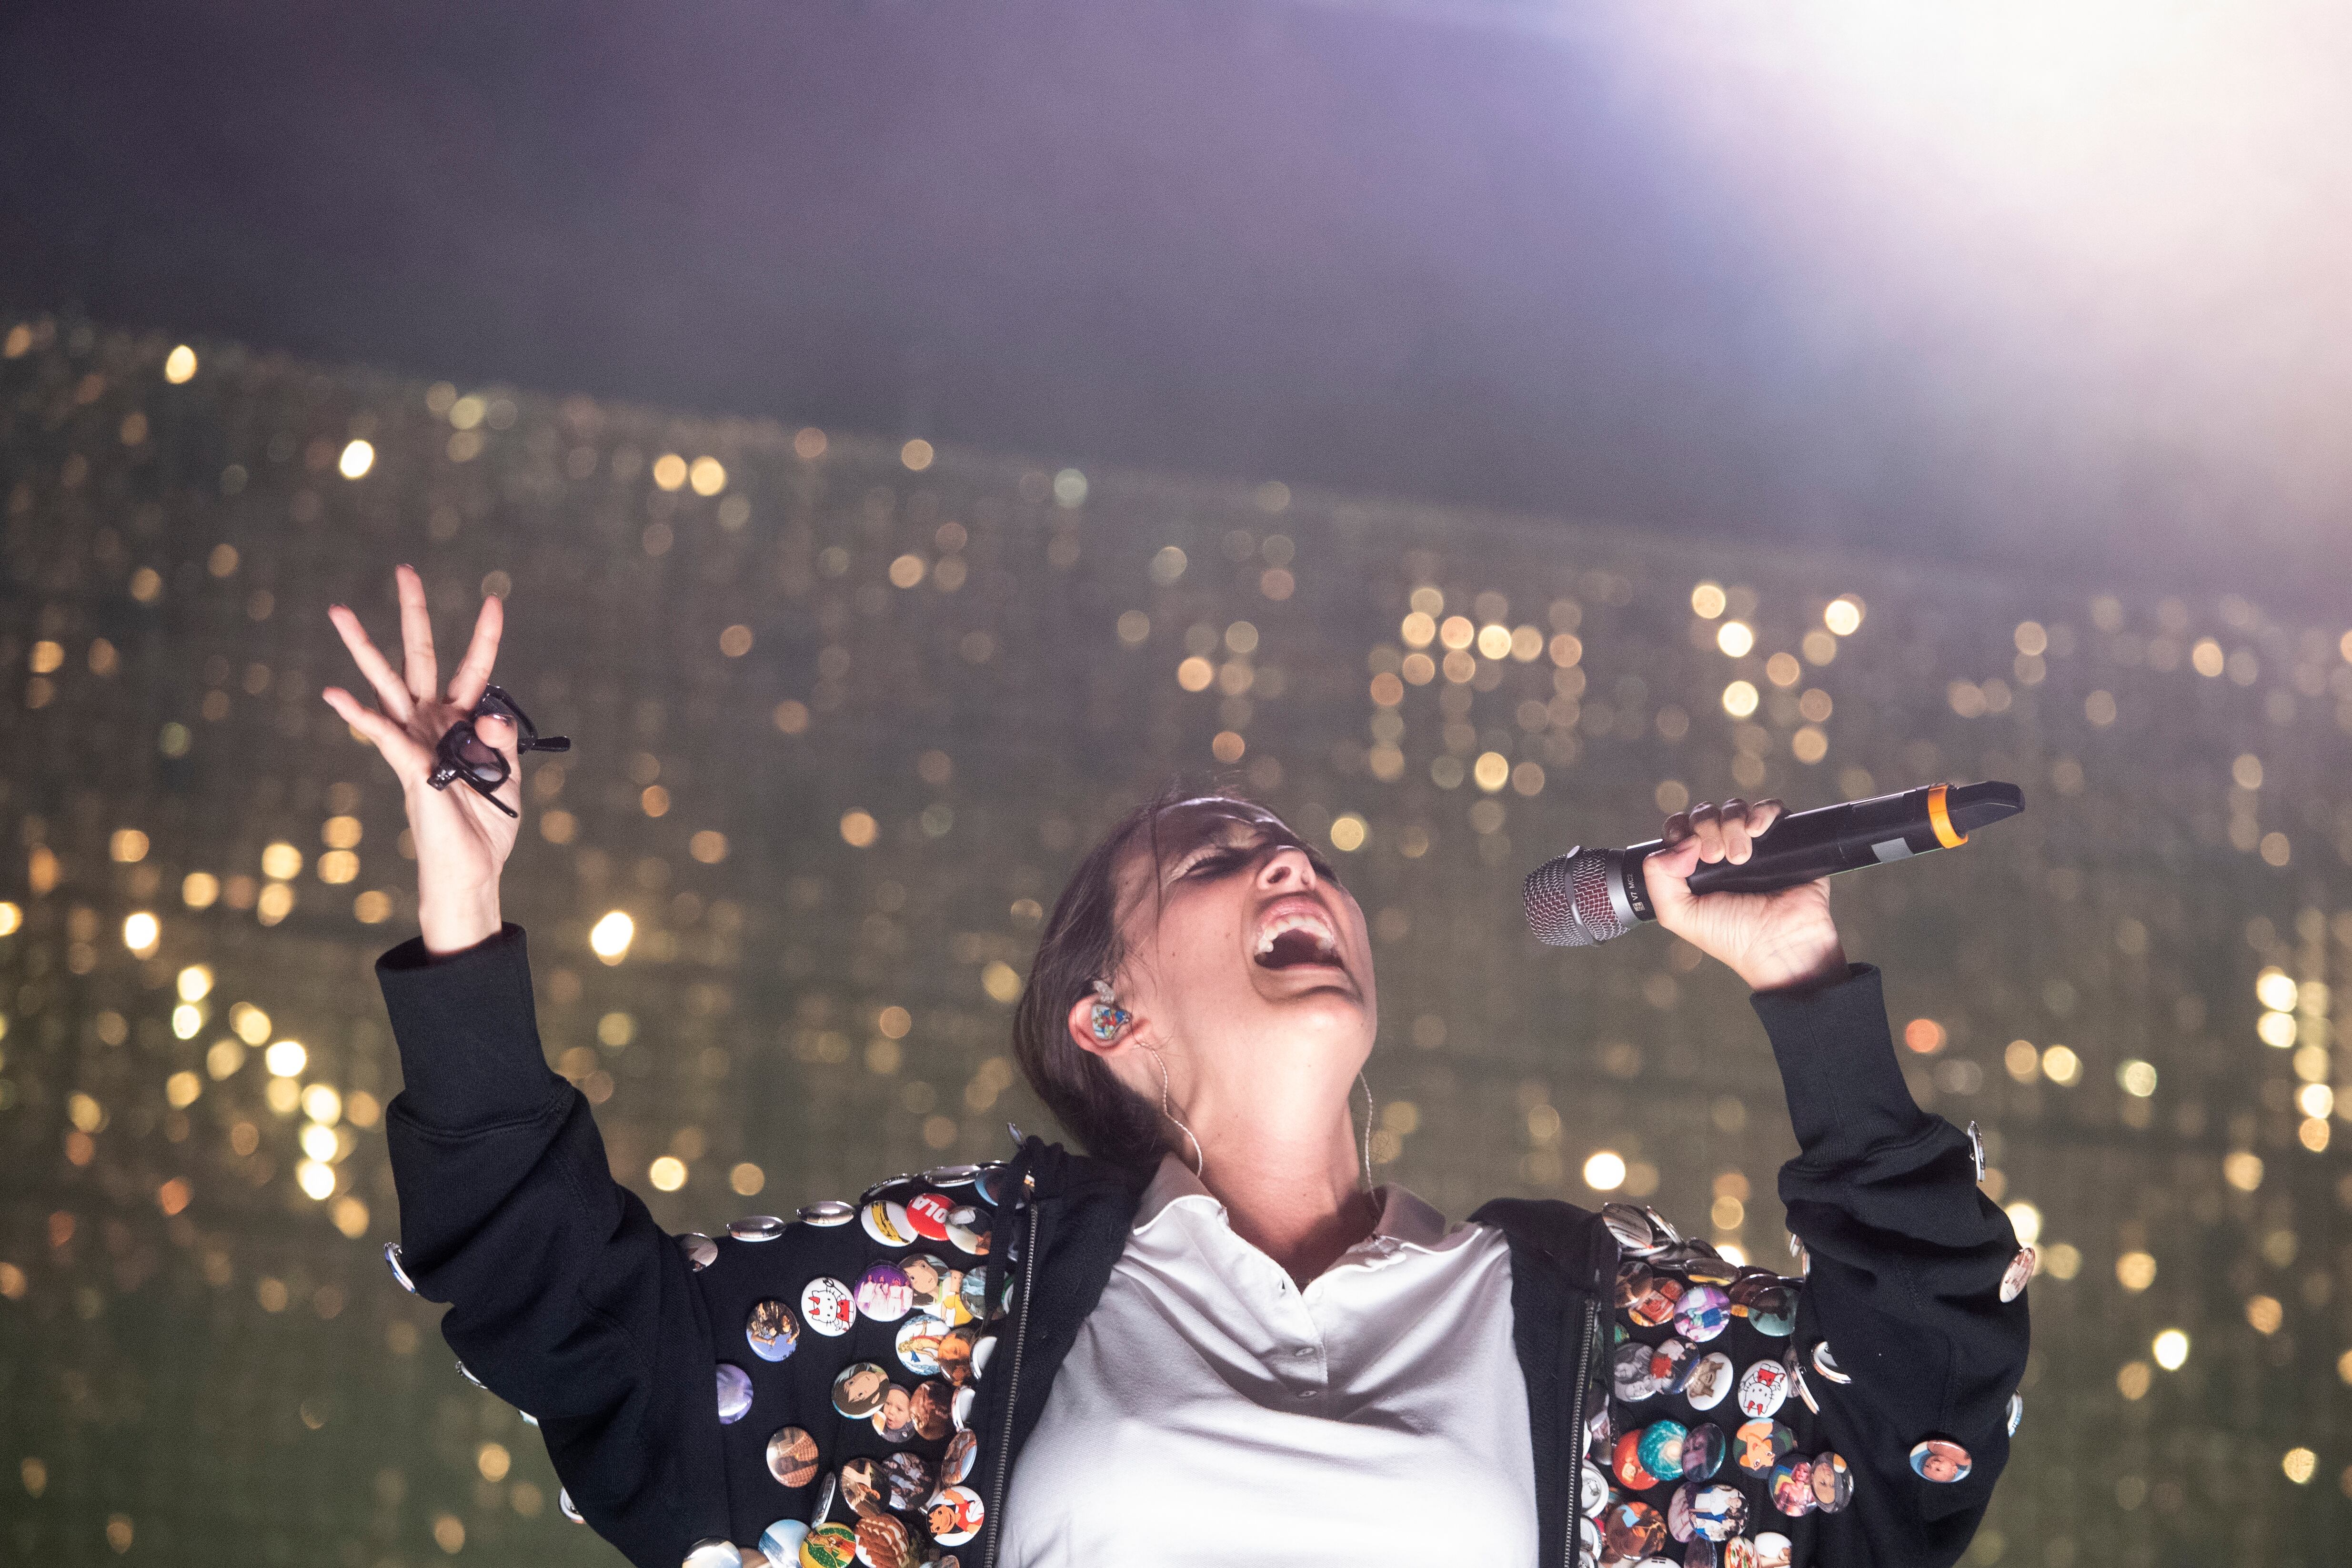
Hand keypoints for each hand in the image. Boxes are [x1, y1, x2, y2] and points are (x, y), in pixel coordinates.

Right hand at [322, 566, 518, 954]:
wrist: (472, 871)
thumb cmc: (488, 827)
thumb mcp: (510, 778)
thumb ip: (503, 743)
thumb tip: (494, 713)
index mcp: (464, 723)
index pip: (475, 669)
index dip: (484, 636)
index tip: (494, 599)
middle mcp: (434, 723)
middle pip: (421, 657)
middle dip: (414, 614)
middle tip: (405, 569)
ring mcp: (415, 740)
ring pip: (387, 684)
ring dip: (362, 648)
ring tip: (339, 610)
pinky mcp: (408, 766)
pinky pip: (381, 735)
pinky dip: (359, 715)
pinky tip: (334, 694)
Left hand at [1641, 798, 1846, 992]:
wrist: (1780, 944)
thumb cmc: (1732, 936)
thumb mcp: (1678, 914)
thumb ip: (1657, 877)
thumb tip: (1680, 842)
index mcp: (1695, 867)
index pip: (1679, 828)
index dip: (1678, 829)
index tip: (1688, 849)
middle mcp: (1723, 852)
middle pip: (1704, 814)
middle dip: (1706, 828)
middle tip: (1716, 857)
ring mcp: (1753, 844)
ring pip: (1734, 808)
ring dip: (1732, 824)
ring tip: (1740, 857)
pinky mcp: (1783, 839)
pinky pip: (1770, 808)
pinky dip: (1761, 811)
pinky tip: (1757, 830)